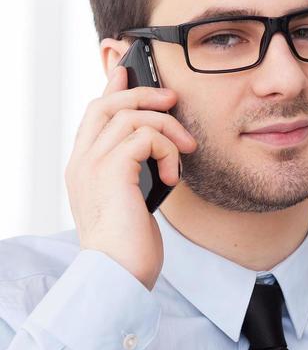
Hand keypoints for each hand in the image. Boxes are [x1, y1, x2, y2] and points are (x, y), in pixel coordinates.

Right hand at [64, 64, 196, 290]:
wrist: (117, 276)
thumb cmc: (128, 251)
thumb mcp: (131, 206)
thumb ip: (133, 177)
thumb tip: (154, 156)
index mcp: (83, 170)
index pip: (94, 115)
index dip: (113, 89)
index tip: (129, 73)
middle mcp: (82, 162)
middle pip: (106, 103)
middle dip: (143, 94)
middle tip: (173, 101)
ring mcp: (93, 165)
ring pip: (130, 115)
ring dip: (166, 127)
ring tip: (184, 151)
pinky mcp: (112, 171)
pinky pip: (144, 136)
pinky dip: (166, 149)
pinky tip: (173, 175)